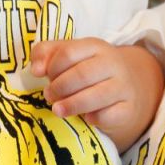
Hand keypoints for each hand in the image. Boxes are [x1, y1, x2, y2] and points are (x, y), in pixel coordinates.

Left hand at [31, 36, 163, 151]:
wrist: (128, 87)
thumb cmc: (89, 71)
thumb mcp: (69, 56)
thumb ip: (46, 54)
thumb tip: (36, 69)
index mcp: (95, 46)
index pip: (68, 52)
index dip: (52, 67)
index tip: (46, 77)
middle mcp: (112, 63)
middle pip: (82, 74)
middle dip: (60, 87)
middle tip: (49, 96)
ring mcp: (123, 86)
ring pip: (96, 96)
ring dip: (71, 105)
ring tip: (57, 110)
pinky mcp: (128, 108)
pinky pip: (109, 115)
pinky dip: (94, 118)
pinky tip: (87, 118)